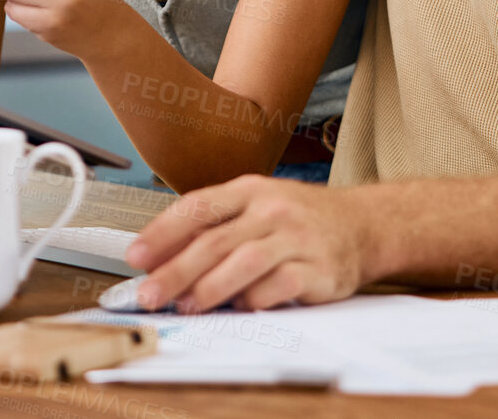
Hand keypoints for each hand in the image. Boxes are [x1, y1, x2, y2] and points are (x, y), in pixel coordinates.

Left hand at [125, 174, 378, 311]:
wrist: (362, 225)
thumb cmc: (299, 219)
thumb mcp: (258, 207)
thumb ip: (216, 228)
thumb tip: (161, 260)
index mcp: (249, 190)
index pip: (197, 207)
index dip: (162, 232)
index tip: (135, 257)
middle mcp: (271, 208)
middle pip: (214, 240)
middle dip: (175, 270)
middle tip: (149, 293)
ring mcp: (296, 237)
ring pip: (243, 261)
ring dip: (209, 287)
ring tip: (186, 306)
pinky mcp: (317, 268)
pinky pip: (279, 286)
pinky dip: (254, 299)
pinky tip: (239, 308)